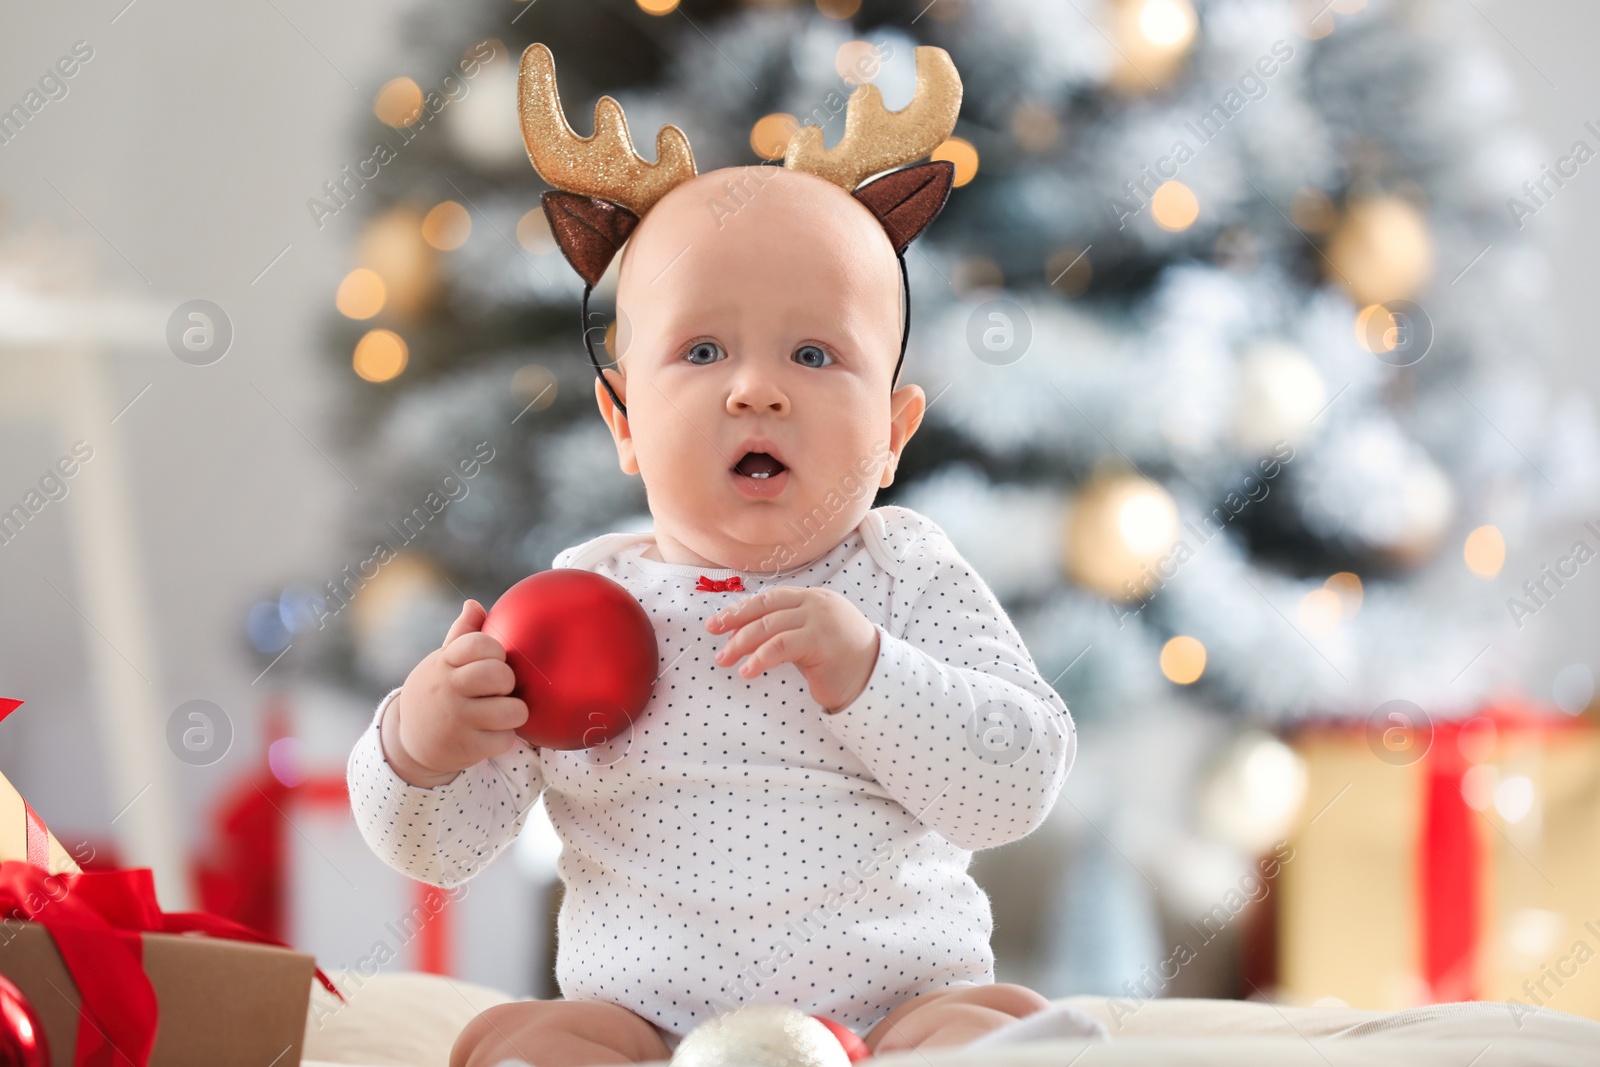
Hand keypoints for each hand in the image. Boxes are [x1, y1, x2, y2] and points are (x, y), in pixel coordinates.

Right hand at [382, 600, 528, 787]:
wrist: (410, 742)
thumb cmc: (437, 693)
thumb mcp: (442, 662)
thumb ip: (463, 634)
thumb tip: (474, 604)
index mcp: (445, 663)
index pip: (479, 644)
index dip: (495, 650)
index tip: (493, 659)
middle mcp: (449, 689)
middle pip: (498, 675)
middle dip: (507, 681)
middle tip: (499, 688)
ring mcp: (458, 720)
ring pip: (511, 710)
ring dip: (514, 711)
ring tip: (502, 711)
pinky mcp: (467, 748)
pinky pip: (506, 739)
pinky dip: (505, 737)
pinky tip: (492, 733)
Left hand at [705, 587, 879, 711]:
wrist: (874, 678)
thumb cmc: (841, 662)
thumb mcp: (811, 638)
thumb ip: (787, 630)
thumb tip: (747, 635)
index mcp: (814, 598)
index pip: (771, 598)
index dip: (742, 609)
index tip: (718, 622)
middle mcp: (817, 603)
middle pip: (766, 606)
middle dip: (735, 619)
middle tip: (713, 632)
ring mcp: (820, 620)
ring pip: (769, 626)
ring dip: (741, 643)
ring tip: (725, 660)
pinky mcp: (820, 641)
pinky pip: (781, 646)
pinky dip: (760, 658)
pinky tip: (747, 671)